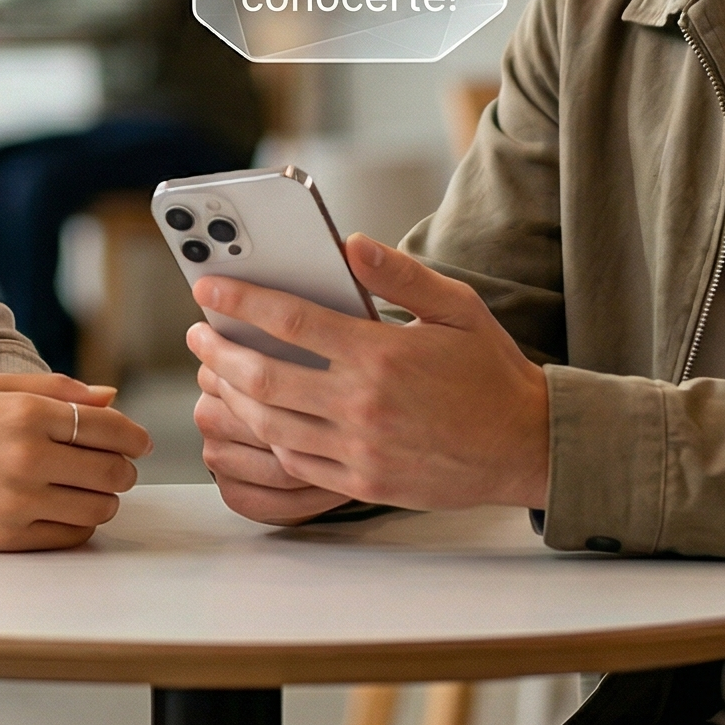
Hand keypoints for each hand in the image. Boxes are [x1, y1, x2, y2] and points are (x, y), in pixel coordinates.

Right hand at [0, 372, 152, 550]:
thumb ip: (56, 390)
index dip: (134, 436)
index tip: (139, 441)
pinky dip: (79, 525)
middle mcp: (26, 458)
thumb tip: (110, 399)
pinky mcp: (5, 539)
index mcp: (25, 413)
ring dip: (105, 499)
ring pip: (98, 509)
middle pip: (111, 471)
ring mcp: (16, 503)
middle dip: (123, 468)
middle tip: (116, 466)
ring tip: (89, 488)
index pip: (108, 428)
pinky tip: (65, 509)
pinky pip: (69, 537)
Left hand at [188, 235, 548, 512]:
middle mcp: (363, 404)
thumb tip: (350, 242)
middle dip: (219, 351)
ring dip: (233, 396)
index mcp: (381, 355)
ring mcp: (360, 449)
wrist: (526, 446)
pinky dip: (267, 437)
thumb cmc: (490, 371)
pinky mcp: (364, 482)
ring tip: (215, 372)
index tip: (208, 288)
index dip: (241, 302)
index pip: (291, 321)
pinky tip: (257, 415)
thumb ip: (399, 273)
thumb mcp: (456, 307)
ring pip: (271, 423)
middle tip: (198, 333)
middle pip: (266, 376)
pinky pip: (297, 462)